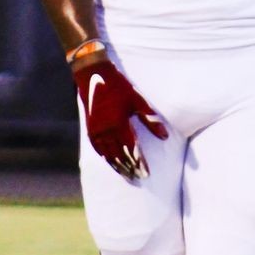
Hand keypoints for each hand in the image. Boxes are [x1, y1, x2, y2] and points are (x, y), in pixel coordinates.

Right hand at [73, 55, 167, 181]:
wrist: (93, 75)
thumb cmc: (119, 86)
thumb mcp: (137, 99)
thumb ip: (150, 119)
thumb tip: (164, 135)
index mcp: (118, 124)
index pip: (131, 150)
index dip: (139, 163)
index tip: (146, 174)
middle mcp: (105, 131)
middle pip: (119, 156)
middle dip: (130, 168)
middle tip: (139, 179)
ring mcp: (96, 131)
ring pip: (108, 155)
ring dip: (118, 166)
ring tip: (127, 176)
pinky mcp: (90, 129)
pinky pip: (98, 149)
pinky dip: (106, 158)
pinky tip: (111, 162)